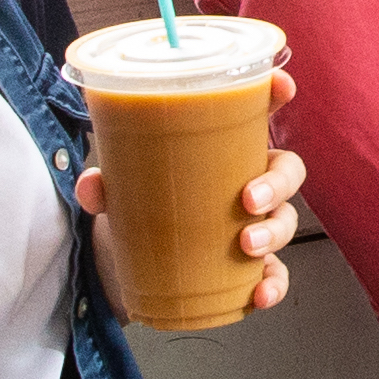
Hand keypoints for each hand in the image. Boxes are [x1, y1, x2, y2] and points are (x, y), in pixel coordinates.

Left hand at [73, 76, 307, 321]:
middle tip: (248, 199)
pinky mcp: (248, 266)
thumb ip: (105, 184)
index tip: (282, 85)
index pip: (261, 113)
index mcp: (226, 149)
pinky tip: (259, 294)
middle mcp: (250, 182)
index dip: (277, 94)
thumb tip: (92, 186)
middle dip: (276, 183)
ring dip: (274, 232)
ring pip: (286, 221)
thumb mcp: (121, 189)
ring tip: (247, 245)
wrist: (134, 261)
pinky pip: (276, 274)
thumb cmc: (143, 204)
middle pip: (287, 171)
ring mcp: (254, 224)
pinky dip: (273, 285)